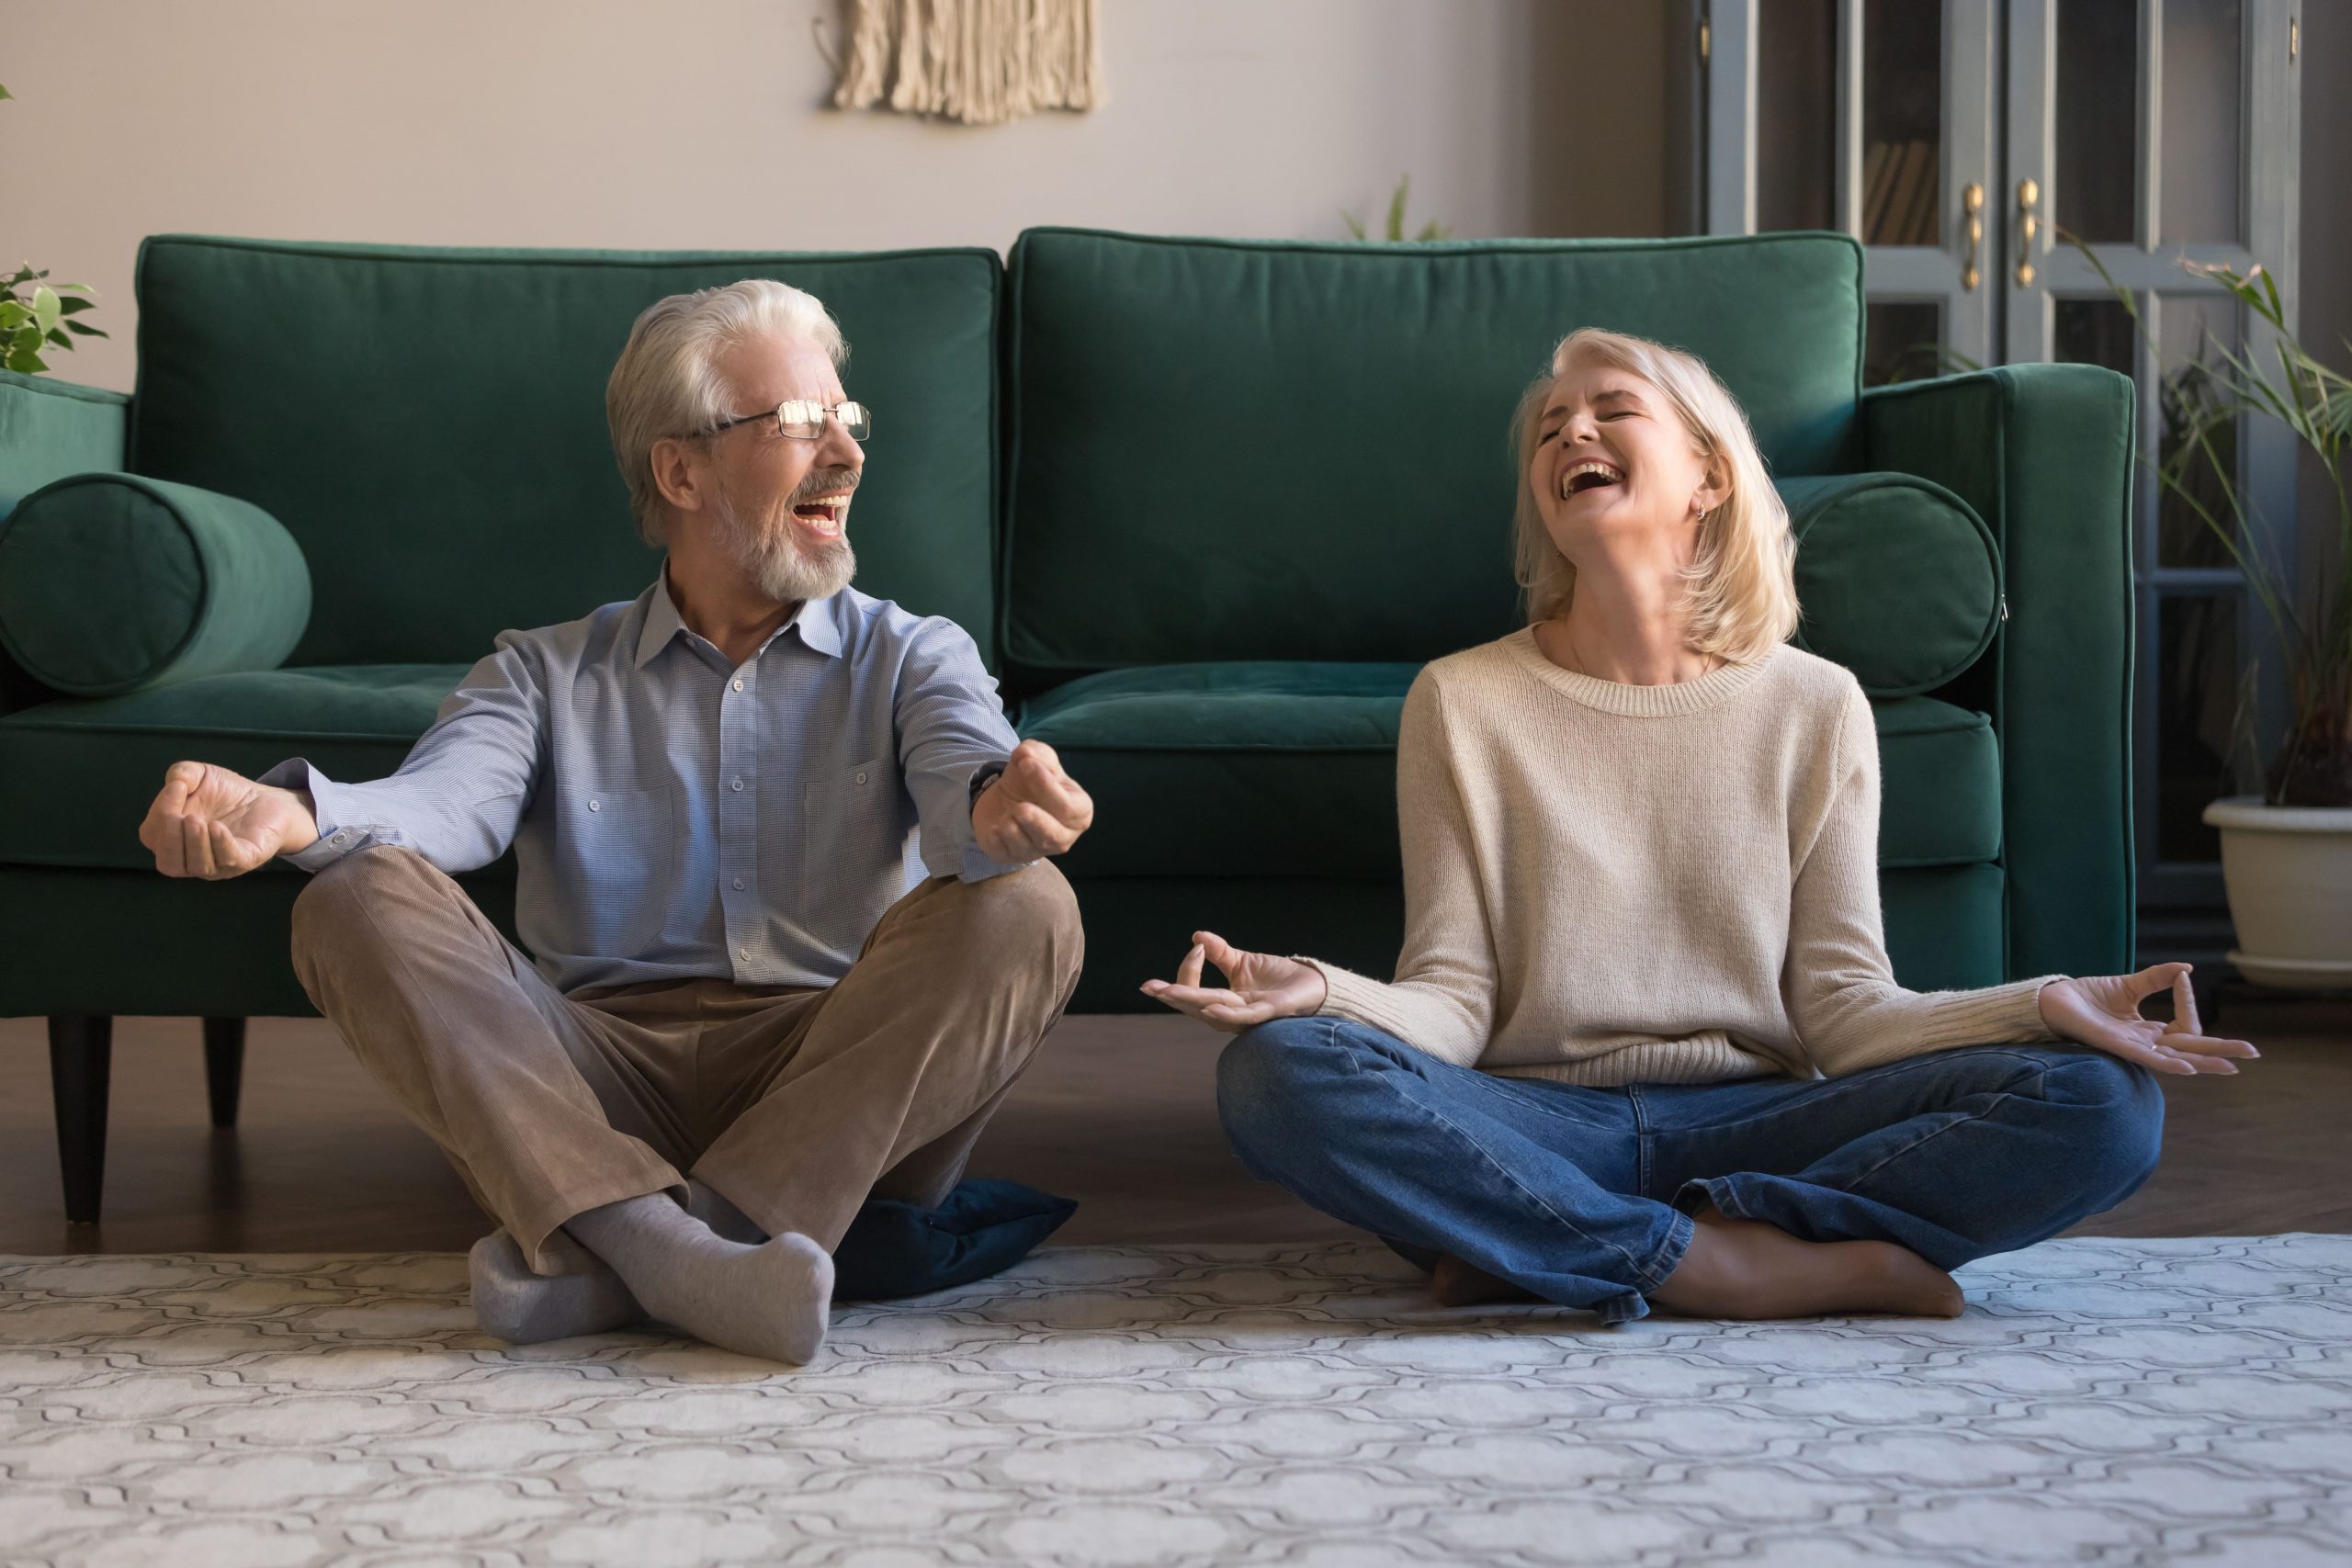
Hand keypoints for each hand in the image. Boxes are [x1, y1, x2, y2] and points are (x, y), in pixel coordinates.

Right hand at [137, 760, 318, 878]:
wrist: (266, 799)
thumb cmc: (226, 792)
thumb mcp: (200, 775)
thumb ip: (182, 773)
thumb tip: (176, 780)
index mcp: (173, 839)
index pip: (153, 836)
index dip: (159, 814)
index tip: (177, 787)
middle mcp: (192, 857)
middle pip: (169, 863)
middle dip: (170, 838)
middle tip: (183, 814)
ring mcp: (219, 863)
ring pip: (197, 866)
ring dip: (194, 843)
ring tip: (197, 820)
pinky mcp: (246, 860)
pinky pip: (229, 860)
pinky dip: (220, 845)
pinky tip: (217, 827)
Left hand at [972, 739, 1093, 860]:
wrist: (1004, 798)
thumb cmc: (1031, 782)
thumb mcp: (1038, 760)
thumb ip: (1038, 753)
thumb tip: (1026, 754)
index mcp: (1079, 811)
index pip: (1068, 807)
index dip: (1046, 786)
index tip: (1026, 763)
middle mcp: (1063, 837)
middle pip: (1053, 836)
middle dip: (1035, 820)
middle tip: (1019, 806)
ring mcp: (1037, 851)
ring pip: (1025, 844)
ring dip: (1011, 822)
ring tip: (1010, 808)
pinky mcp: (1011, 858)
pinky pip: (1001, 849)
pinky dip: (994, 832)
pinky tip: (997, 824)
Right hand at [1139, 930, 1328, 1032]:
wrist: (1313, 984)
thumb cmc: (1278, 979)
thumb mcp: (1243, 962)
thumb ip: (1220, 952)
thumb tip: (1197, 936)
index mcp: (1223, 1003)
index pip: (1194, 990)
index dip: (1189, 970)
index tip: (1197, 946)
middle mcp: (1231, 1014)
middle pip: (1196, 1006)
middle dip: (1172, 995)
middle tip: (1148, 986)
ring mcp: (1249, 1016)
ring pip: (1214, 1012)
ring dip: (1191, 1002)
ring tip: (1169, 993)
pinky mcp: (1269, 1013)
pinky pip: (1244, 1017)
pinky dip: (1226, 1014)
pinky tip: (1210, 1008)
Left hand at [2036, 962, 2258, 1076]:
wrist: (2053, 1000)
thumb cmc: (2086, 997)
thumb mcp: (2129, 985)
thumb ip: (2156, 979)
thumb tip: (2187, 969)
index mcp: (2149, 1030)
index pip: (2185, 1026)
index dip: (2188, 1002)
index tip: (2182, 978)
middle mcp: (2145, 1043)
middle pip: (2191, 1050)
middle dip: (2222, 1051)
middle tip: (2253, 1053)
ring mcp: (2132, 1047)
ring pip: (2176, 1059)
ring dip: (2204, 1061)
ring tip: (2231, 1066)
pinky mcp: (2116, 1047)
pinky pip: (2147, 1058)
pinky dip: (2169, 1062)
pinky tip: (2188, 1067)